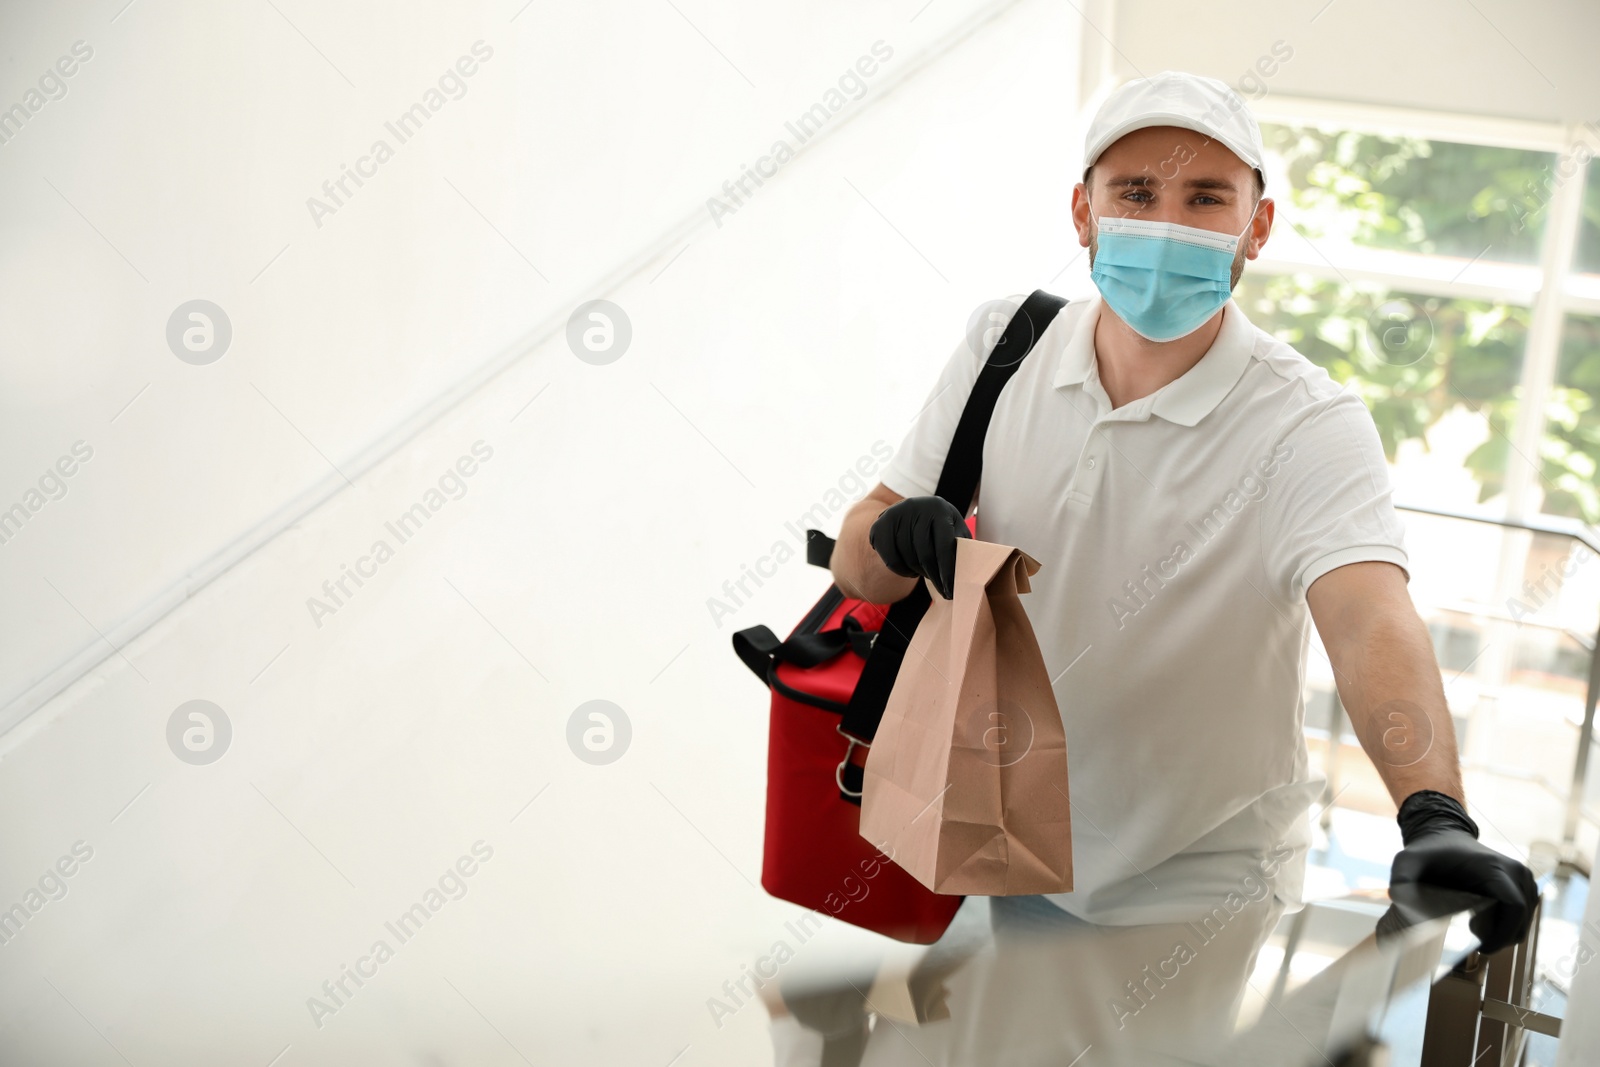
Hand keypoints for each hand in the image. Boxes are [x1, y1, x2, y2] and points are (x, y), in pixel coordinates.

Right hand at [867, 495, 969, 599]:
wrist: (911, 512)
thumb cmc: (939, 527)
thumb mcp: (954, 530)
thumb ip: (962, 546)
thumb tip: (970, 574)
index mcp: (939, 508)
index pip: (944, 544)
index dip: (948, 571)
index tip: (951, 590)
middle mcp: (916, 507)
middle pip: (925, 553)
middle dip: (934, 576)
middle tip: (943, 591)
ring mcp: (895, 515)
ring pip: (908, 557)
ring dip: (918, 572)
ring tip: (926, 574)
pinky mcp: (879, 527)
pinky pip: (891, 560)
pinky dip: (902, 571)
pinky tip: (911, 571)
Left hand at [1389, 790, 1538, 955]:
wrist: (1443, 836)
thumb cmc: (1427, 853)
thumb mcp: (1408, 863)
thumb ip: (1401, 882)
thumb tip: (1400, 902)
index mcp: (1495, 868)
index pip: (1515, 907)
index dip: (1503, 933)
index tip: (1482, 947)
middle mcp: (1516, 872)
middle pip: (1520, 920)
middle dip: (1499, 936)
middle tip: (1471, 932)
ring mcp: (1523, 879)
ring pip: (1522, 921)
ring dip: (1501, 930)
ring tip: (1473, 921)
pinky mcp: (1524, 885)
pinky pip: (1521, 916)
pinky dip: (1504, 924)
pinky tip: (1481, 916)